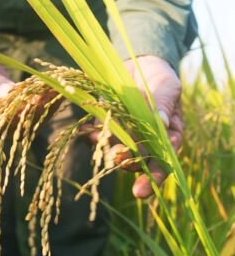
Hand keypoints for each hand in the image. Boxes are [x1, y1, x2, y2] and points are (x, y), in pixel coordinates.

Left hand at [86, 56, 182, 197]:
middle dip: (127, 163)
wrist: (138, 62)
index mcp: (166, 137)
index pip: (163, 163)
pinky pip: (97, 136)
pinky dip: (92, 136)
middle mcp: (144, 141)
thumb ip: (164, 104)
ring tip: (99, 141)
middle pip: (136, 161)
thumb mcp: (168, 87)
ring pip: (115, 151)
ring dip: (106, 150)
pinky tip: (87, 132)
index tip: (141, 192)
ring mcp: (123, 134)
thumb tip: (160, 120)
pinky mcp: (105, 124)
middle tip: (118, 159)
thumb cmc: (160, 77)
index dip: (153, 179)